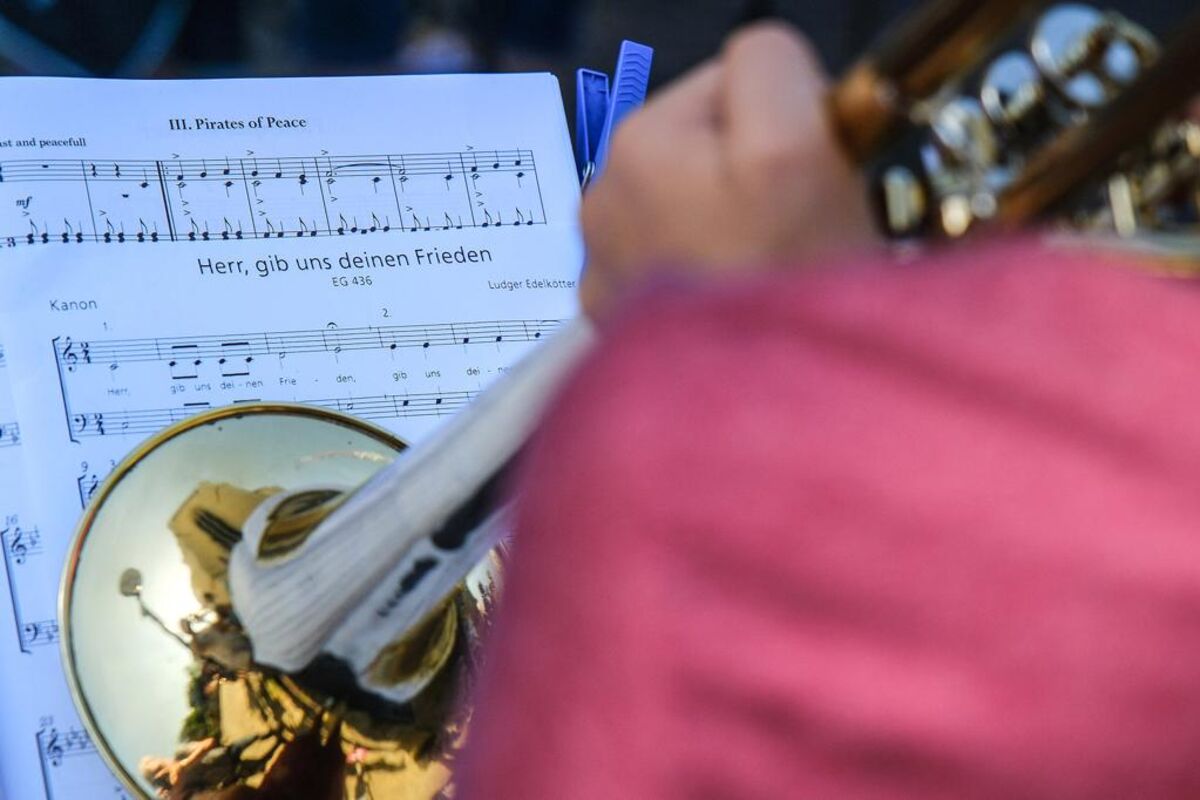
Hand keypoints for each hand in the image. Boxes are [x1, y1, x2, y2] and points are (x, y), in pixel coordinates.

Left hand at [580, 22, 878, 316]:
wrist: (761, 427)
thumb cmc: (781, 291)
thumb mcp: (798, 148)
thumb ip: (772, 65)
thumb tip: (764, 60)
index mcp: (639, 145)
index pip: (734, 78)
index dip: (791, 116)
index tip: (815, 170)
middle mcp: (604, 202)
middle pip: (710, 148)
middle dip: (755, 175)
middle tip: (794, 230)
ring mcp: (609, 269)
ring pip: (696, 211)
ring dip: (733, 228)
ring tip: (766, 275)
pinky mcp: (622, 324)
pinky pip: (680, 270)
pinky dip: (709, 279)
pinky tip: (736, 308)